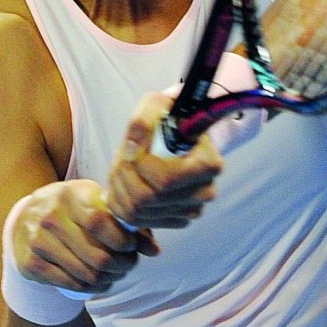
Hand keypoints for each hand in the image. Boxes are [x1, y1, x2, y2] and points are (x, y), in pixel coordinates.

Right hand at [10, 179, 159, 294]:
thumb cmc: (72, 209)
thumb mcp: (95, 204)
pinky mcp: (31, 263)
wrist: (26, 218)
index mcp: (69, 195)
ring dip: (109, 279)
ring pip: (87, 274)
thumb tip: (154, 250)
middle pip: (98, 256)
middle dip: (123, 266)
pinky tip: (98, 281)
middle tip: (129, 264)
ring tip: (115, 273)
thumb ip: (126, 223)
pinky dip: (91, 288)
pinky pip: (72, 284)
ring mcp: (38, 241)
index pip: (100, 222)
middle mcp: (50, 216)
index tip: (131, 246)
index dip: (123, 240)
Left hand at [105, 92, 223, 228]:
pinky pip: (137, 221)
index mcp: (208, 165)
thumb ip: (142, 122)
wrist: (178, 132)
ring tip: (120, 166)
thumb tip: (131, 152)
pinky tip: (123, 183)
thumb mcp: (155, 105)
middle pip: (148, 199)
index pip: (165, 179)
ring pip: (139, 212)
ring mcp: (190, 209)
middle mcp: (204, 192)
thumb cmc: (168, 118)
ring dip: (119, 188)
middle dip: (123, 176)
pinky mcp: (174, 219)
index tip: (129, 146)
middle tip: (120, 157)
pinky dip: (120, 203)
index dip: (138, 166)